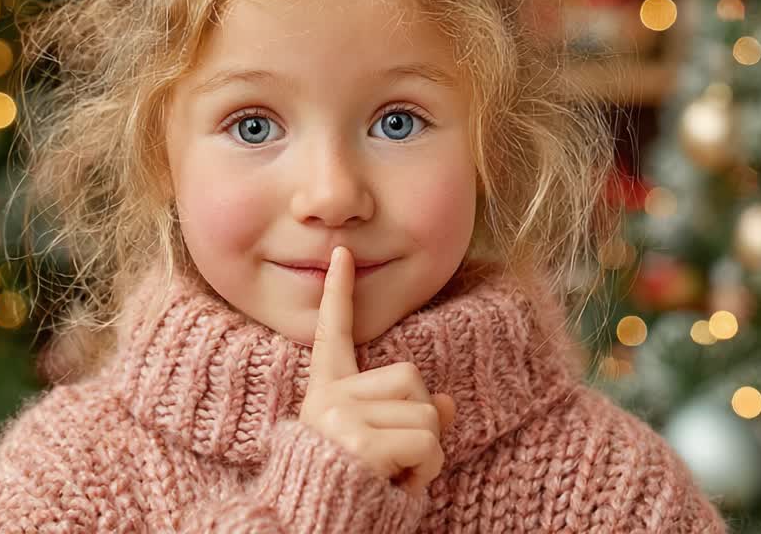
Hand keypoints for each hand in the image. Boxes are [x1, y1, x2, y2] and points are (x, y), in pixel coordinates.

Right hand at [298, 246, 455, 494]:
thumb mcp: (380, 451)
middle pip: (412, 378)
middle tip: (390, 462)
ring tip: (390, 476)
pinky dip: (424, 473)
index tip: (342, 255)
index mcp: (324, 394)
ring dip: (426, 454)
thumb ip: (407, 419)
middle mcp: (328, 398)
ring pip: (427, 414)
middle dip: (420, 423)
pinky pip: (427, 444)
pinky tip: (393, 485)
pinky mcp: (361, 442)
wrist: (313, 526)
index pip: (332, 335)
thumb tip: (446, 403)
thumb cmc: (351, 493)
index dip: (338, 293)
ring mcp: (342, 417)